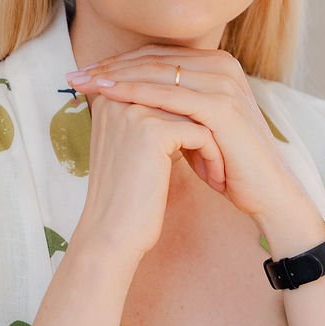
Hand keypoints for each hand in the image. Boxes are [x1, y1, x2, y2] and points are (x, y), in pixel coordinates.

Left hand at [66, 45, 303, 224]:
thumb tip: (124, 96)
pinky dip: (135, 92)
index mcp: (216, 64)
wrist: (264, 192)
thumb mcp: (193, 126)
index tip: (85, 73)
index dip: (118, 63)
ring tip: (83, 83)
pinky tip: (108, 95)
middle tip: (75, 74)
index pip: (157, 56)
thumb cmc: (226, 163)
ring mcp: (224, 83)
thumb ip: (168, 105)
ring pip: (158, 73)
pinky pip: (169, 95)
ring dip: (115, 76)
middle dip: (110, 66)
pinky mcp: (222, 107)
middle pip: (154, 60)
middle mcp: (222, 65)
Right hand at [71, 82, 227, 264]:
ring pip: (195, 114)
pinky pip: (202, 133)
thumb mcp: (131, 145)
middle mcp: (117, 96)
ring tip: (215, 172)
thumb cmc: (126, 196)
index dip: (188, 120)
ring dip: (212, 145)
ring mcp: (134, 111)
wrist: (111, 234)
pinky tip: (214, 181)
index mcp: (109, 96)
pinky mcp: (153, 131)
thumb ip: (148, 117)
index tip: (198, 150)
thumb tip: (183, 99)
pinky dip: (213, 157)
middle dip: (202, 130)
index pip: (166, 91)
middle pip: (181, 99)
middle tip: (213, 160)